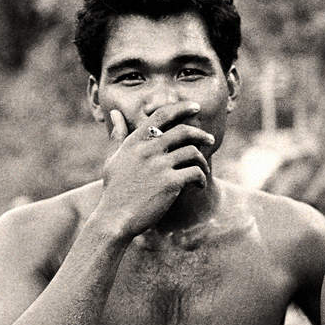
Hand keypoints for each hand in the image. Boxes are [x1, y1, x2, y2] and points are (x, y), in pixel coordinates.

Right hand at [94, 102, 215, 237]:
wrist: (115, 218)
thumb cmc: (115, 189)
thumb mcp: (113, 158)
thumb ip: (118, 135)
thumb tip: (115, 113)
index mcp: (135, 142)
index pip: (161, 115)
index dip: (181, 108)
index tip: (196, 107)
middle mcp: (148, 150)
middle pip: (183, 131)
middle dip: (201, 134)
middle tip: (211, 139)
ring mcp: (159, 166)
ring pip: (193, 152)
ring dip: (203, 161)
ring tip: (204, 169)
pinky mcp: (170, 183)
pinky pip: (195, 172)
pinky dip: (202, 178)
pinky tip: (200, 185)